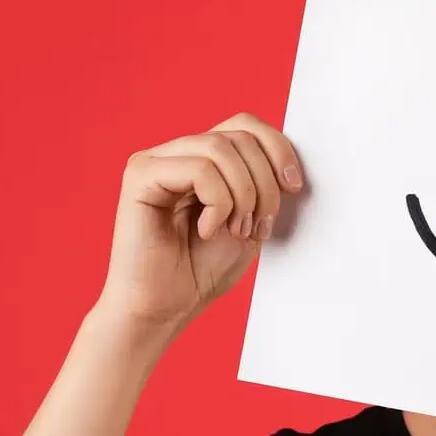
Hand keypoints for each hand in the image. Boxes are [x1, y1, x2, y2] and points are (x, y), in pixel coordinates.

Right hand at [96, 112, 303, 330]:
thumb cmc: (199, 272)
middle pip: (238, 135)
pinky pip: (198, 169)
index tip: (294, 187)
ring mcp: (156, 161)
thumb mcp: (249, 223)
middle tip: (258, 227)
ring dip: (243, 194)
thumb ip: (263, 188)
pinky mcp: (141, 175)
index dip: (278, 149)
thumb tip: (288, 162)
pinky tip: (207, 230)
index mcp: (202, 160)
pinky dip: (217, 202)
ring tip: (235, 230)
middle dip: (264, 184)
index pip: (245, 126)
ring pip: (220, 148)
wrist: (162, 309)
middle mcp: (177, 153)